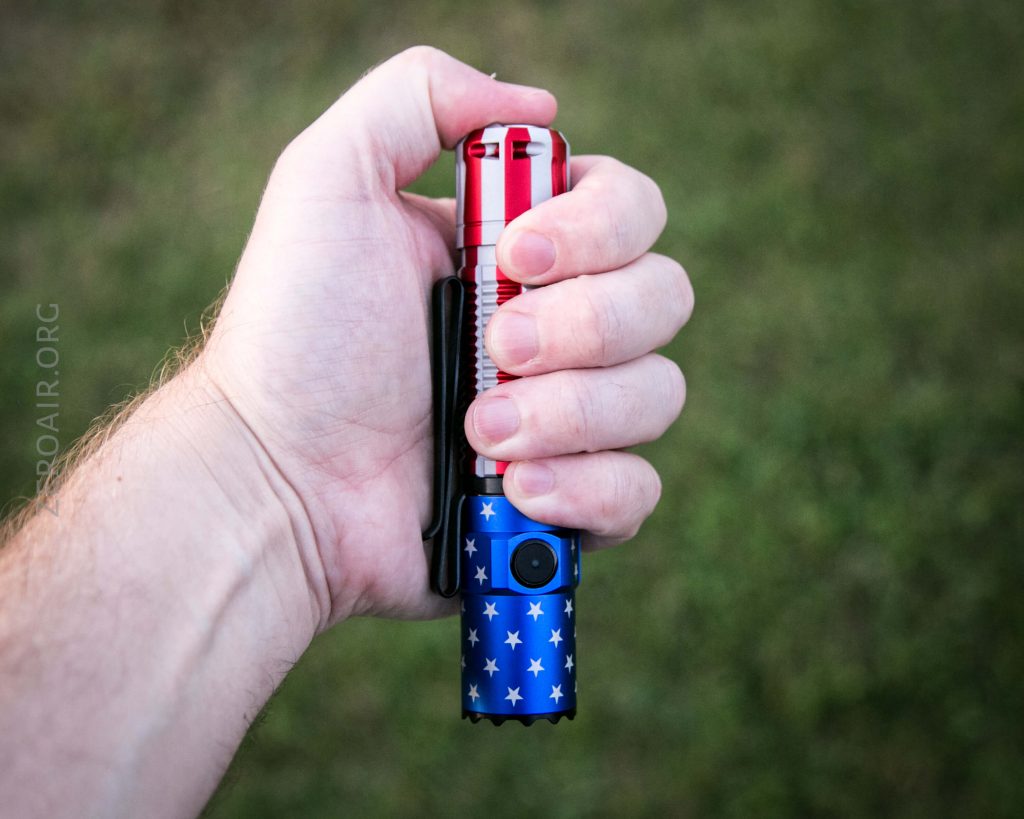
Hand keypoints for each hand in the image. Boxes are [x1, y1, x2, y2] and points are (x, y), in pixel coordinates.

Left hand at [201, 46, 692, 624]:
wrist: (276, 474)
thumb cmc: (297, 331)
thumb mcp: (331, 179)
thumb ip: (419, 98)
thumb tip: (540, 107)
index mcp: (524, 247)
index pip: (634, 208)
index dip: (600, 228)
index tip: (516, 253)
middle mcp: (561, 325)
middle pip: (665, 296)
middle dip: (583, 325)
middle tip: (494, 346)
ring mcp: (569, 416)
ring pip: (659, 394)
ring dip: (569, 413)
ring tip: (476, 433)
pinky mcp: (565, 496)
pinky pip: (638, 490)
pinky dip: (586, 490)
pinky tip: (513, 490)